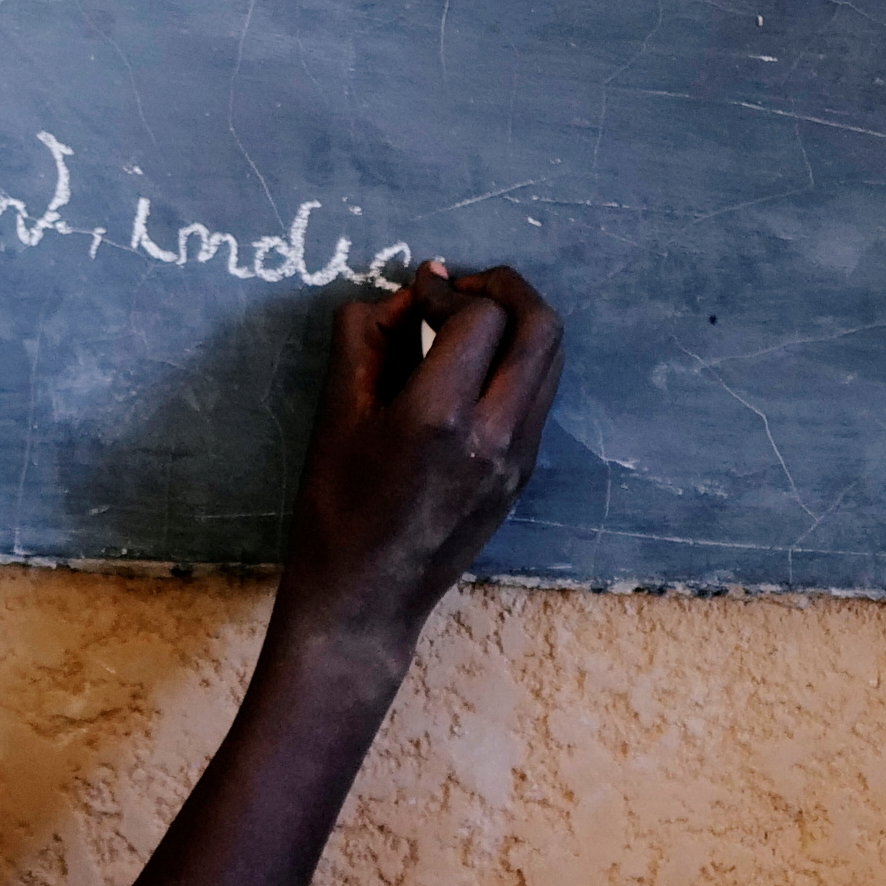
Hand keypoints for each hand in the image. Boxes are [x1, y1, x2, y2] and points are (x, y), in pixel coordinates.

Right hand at [279, 264, 560, 643]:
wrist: (365, 599)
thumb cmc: (335, 510)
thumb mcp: (334, 416)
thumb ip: (365, 340)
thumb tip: (403, 297)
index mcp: (440, 419)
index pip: (479, 316)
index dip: (446, 289)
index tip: (415, 294)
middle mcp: (494, 435)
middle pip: (540, 326)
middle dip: (506, 288)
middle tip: (464, 285)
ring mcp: (518, 458)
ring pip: (551, 359)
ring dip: (518, 323)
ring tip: (470, 321)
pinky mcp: (523, 474)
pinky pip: (538, 395)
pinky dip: (516, 362)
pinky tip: (472, 370)